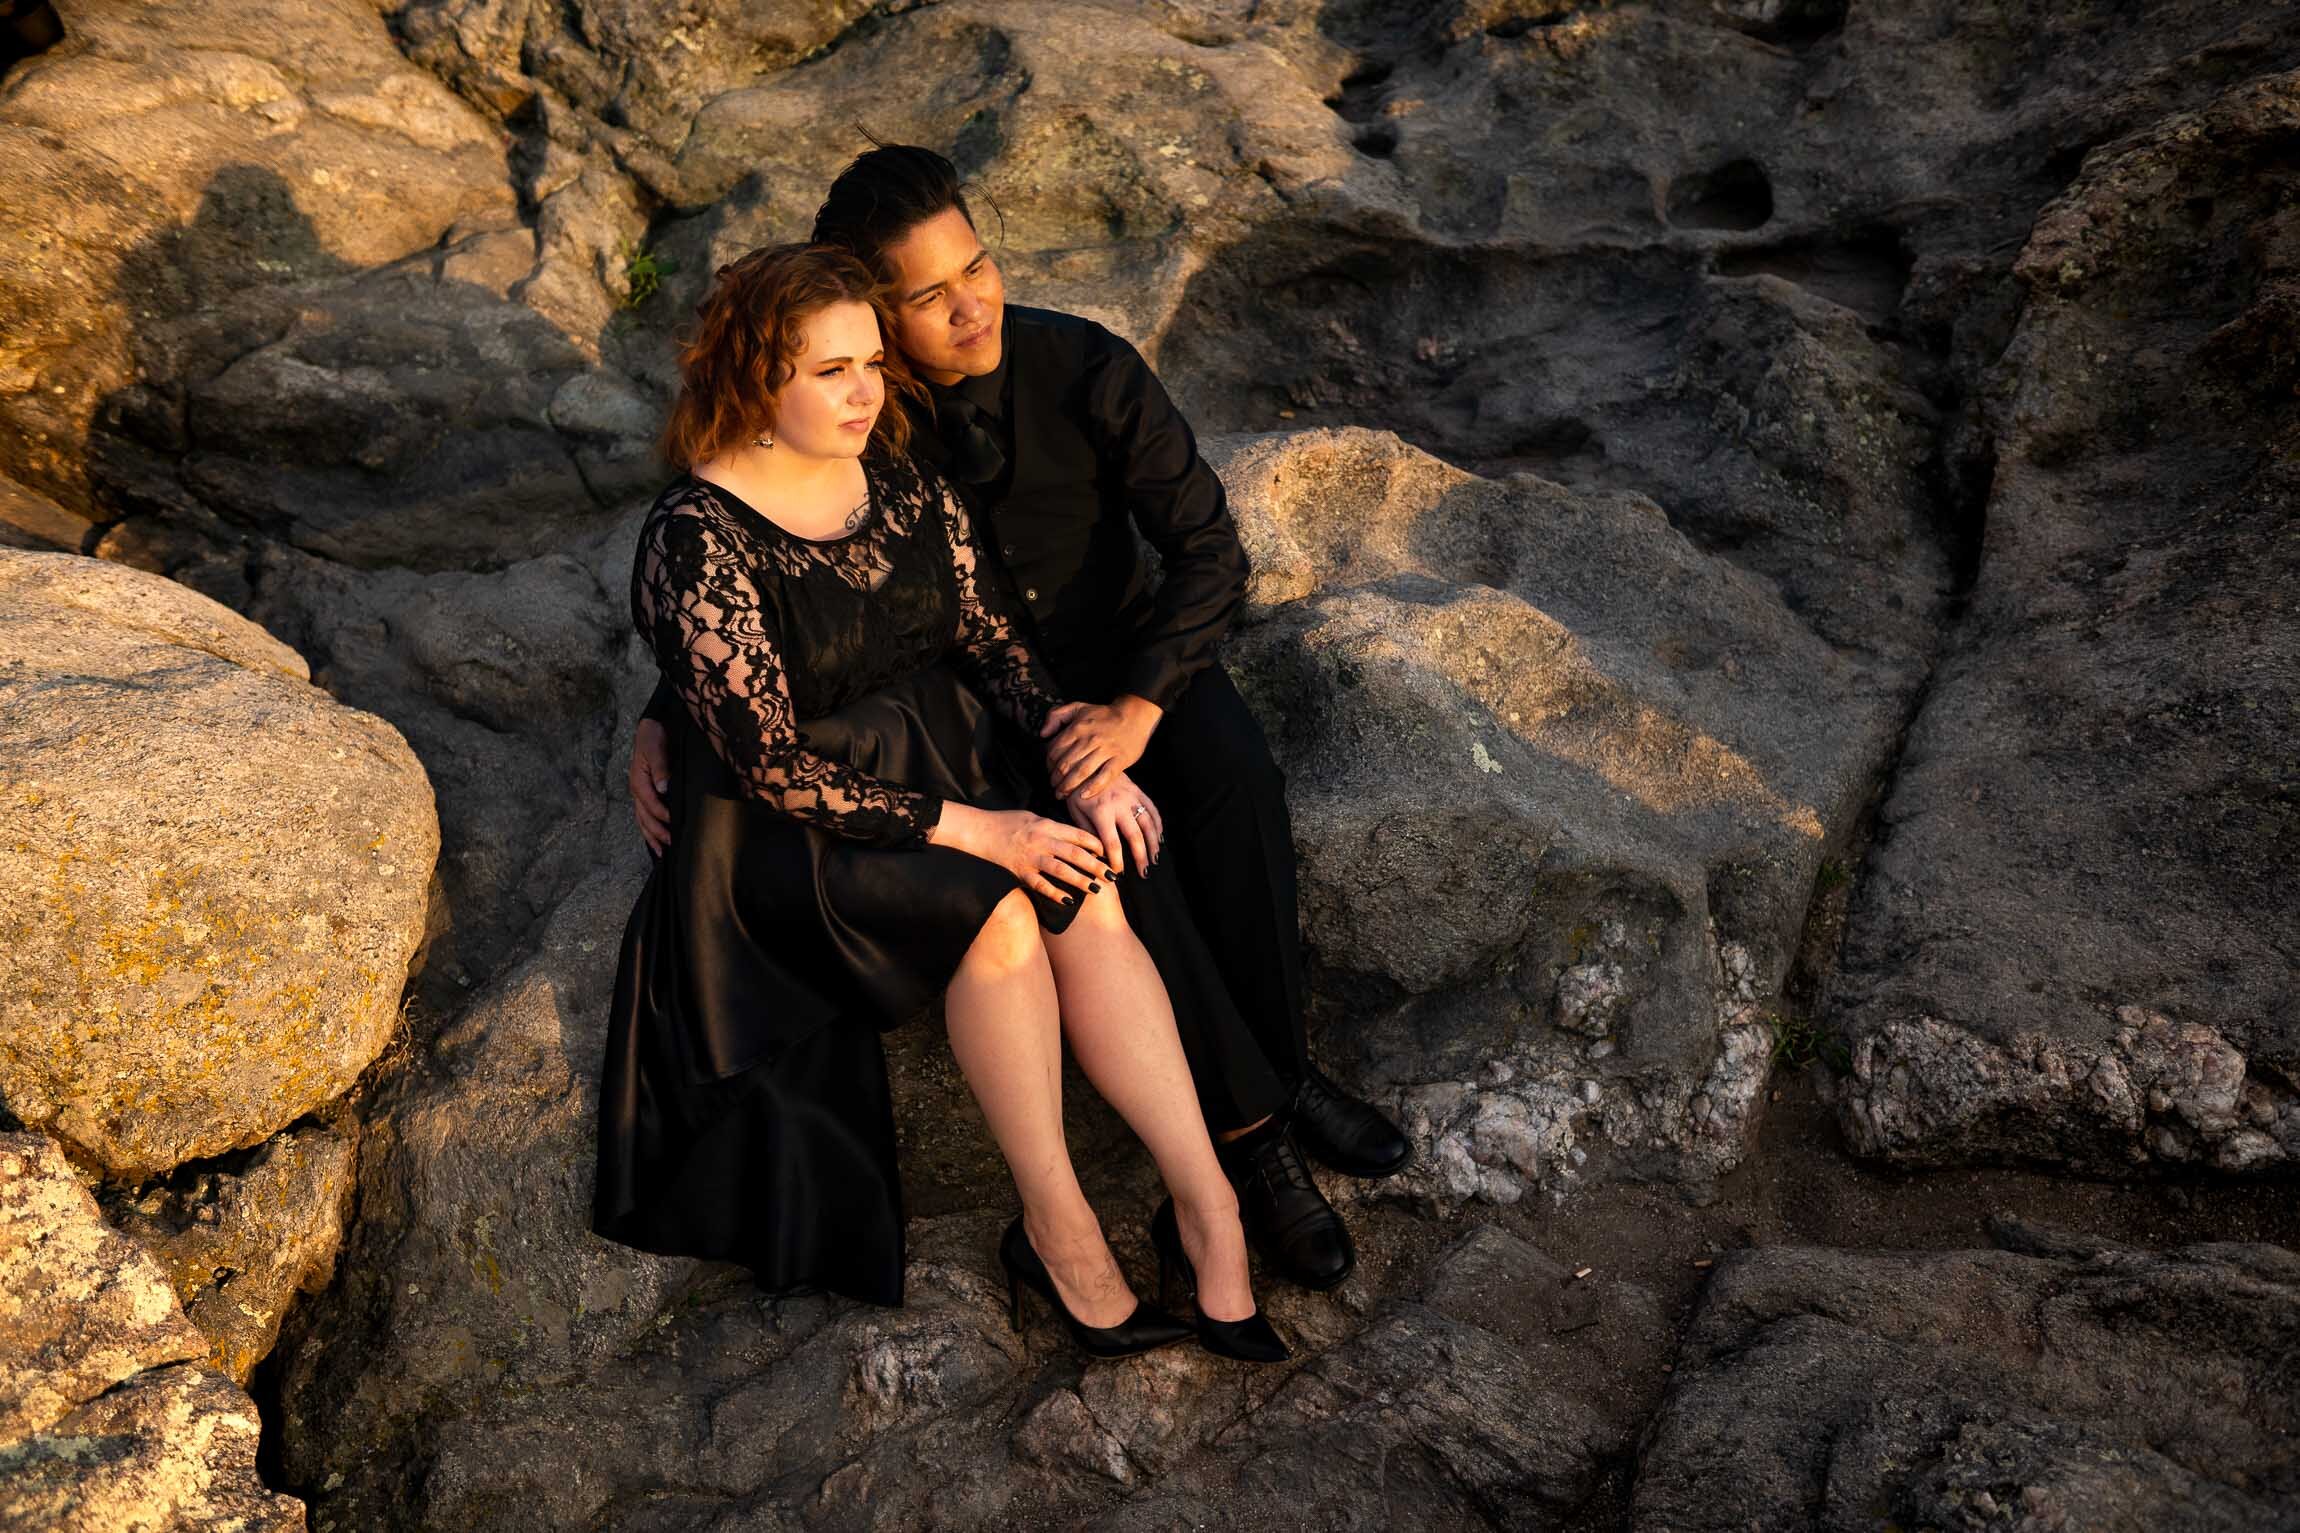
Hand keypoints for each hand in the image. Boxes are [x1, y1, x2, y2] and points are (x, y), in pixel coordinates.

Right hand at [629, 719, 671, 855]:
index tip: (674, 824)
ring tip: (662, 852)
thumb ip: (660, 768)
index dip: (662, 815)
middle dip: (657, 833)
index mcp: (639, 781)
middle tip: (671, 845)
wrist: (651, 727)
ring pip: (643, 820)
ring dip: (652, 836)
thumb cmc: (653, 737)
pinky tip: (658, 839)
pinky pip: (645, 815)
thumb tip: (663, 787)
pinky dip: (650, 829)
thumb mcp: (655, 748)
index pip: (650, 803)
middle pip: (644, 817)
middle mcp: (638, 790)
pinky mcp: (646, 793)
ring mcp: (641, 793)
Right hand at [931, 803, 1113, 902]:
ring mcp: (1031, 858)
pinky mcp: (1020, 872)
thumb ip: (1053, 826)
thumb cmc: (1007, 822)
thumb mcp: (1032, 816)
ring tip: (1097, 889)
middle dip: (1096, 866)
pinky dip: (1056, 894)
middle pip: (1075, 854)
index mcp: (1046, 825)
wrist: (979, 831)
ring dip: (1081, 881)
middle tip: (1112, 875)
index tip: (1108, 853)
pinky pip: (1041, 885)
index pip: (1077, 835)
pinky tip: (1069, 901)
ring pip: (1062, 871)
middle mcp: (1041, 841)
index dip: (1095, 844)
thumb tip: (1075, 837)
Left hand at [1041, 694, 1161, 798]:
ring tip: (1063, 794)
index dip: (1048, 764)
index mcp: (1078, 728)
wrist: (1134, 716)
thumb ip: (1056, 716)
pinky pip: (1104, 777)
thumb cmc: (1104, 715)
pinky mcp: (1120, 760)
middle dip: (1056, 779)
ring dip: (1069, 787)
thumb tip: (1043, 734)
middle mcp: (1090, 739)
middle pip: (1066, 764)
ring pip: (1081, 772)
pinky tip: (1083, 795)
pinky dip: (1093, 788)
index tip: (1049, 771)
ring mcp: (1106, 750)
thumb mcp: (1078, 707)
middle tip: (1054, 787)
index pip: (1055, 750)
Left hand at [1066, 772, 1162, 876]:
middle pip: (1135, 836)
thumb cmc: (1077, 790)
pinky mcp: (1138, 791)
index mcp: (1101, 812)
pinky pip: (1153, 809)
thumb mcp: (1075, 811)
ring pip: (1148, 824)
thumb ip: (1087, 832)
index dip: (1117, 860)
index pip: (1112, 843)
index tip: (1118, 873)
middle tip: (1144, 873)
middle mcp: (1119, 805)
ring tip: (1154, 859)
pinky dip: (1158, 825)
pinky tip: (1159, 839)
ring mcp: (1132, 797)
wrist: (1087, 762)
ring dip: (1153, 843)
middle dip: (1140, 857)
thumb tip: (1096, 854)